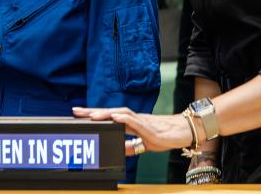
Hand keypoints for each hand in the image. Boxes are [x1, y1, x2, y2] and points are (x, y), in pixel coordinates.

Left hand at [72, 107, 192, 155]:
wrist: (184, 131)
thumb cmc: (165, 134)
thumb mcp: (144, 143)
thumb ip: (131, 145)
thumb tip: (118, 150)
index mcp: (131, 122)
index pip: (109, 117)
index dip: (94, 115)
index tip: (78, 114)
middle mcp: (134, 119)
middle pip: (110, 112)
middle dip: (92, 112)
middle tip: (76, 111)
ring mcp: (142, 122)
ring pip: (121, 114)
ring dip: (106, 114)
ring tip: (92, 116)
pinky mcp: (151, 128)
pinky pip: (136, 121)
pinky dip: (124, 118)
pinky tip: (115, 117)